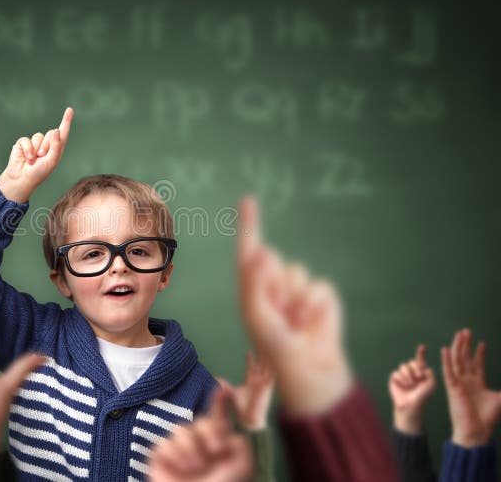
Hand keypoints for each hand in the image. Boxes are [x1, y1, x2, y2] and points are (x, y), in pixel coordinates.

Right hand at [0, 107, 73, 202]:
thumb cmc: (39, 173)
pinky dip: (28, 149)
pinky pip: (27, 139)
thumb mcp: (52, 161)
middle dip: (47, 145)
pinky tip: (27, 158)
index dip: (66, 121)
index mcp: (56, 148)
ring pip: (39, 136)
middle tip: (42, 157)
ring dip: (37, 149)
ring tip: (34, 160)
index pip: (62, 132)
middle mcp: (46, 144)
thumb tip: (56, 130)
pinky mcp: (23, 143)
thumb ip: (56, 146)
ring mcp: (34, 143)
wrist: (22, 179)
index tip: (70, 110)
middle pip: (51, 133)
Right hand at [148, 386, 253, 481]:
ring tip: (196, 467)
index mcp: (219, 445)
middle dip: (209, 430)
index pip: (219, 418)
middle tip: (217, 448)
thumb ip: (241, 444)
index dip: (221, 400)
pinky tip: (182, 469)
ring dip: (192, 447)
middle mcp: (199, 444)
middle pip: (201, 421)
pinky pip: (165, 443)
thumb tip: (231, 429)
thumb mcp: (239, 466)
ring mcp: (179, 449)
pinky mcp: (160, 456)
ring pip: (182, 429)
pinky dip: (176, 455)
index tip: (223, 385)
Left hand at [219, 351, 273, 430]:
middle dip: (263, 356)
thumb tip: (216, 378)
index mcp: (251, 382)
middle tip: (265, 344)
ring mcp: (263, 384)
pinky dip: (273, 370)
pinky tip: (275, 362)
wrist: (249, 420)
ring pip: (268, 369)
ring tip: (273, 349)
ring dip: (270, 360)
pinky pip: (271, 377)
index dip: (251, 359)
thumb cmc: (241, 408)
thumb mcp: (232, 393)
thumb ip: (225, 384)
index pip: (252, 367)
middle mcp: (258, 381)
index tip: (249, 351)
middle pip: (262, 365)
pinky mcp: (266, 389)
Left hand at [236, 196, 351, 415]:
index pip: (248, 251)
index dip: (249, 225)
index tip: (248, 200)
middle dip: (274, 282)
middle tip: (276, 309)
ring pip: (296, 271)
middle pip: (273, 259)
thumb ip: (256, 282)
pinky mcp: (320, 295)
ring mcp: (297, 288)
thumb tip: (263, 251)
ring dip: (294, 297)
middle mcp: (273, 283)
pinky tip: (309, 321)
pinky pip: (318, 284)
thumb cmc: (275, 345)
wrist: (307, 368)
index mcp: (252, 287)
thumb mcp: (258, 314)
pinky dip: (313, 303)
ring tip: (292, 320)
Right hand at [388, 345, 435, 433]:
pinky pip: (396, 373)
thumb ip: (430, 374)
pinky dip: (401, 380)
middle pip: (411, 362)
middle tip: (418, 378)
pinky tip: (404, 386)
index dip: (420, 353)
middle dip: (415, 369)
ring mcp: (403, 374)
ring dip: (408, 376)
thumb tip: (424, 367)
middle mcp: (412, 371)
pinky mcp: (395, 377)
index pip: (420, 360)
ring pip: (403, 366)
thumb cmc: (422, 396)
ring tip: (410, 385)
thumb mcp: (431, 385)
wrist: (411, 404)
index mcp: (421, 372)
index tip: (422, 347)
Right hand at [442, 329, 500, 447]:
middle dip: (466, 345)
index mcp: (477, 383)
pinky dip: (446, 361)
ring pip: (457, 361)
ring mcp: (458, 383)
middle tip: (466, 331)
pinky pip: (448, 371)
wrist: (477, 430)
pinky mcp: (452, 387)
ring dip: (458, 347)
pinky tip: (445, 350)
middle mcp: (466, 381)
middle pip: (465, 358)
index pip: (477, 364)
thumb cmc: (487, 418)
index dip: (479, 353)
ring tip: (459, 334)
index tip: (482, 343)